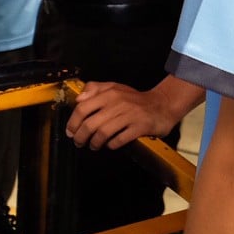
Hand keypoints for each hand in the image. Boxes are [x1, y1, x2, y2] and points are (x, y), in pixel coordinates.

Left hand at [67, 79, 192, 149]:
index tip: (70, 131)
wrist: (162, 104)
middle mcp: (117, 103)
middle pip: (90, 123)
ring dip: (94, 143)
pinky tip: (109, 145)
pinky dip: (111, 145)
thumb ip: (94, 89)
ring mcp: (129, 115)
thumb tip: (79, 98)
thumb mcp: (114, 88)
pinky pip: (120, 139)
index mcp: (108, 93)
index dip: (73, 122)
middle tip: (78, 142)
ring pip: (103, 133)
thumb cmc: (135, 99)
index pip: (82, 108)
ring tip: (93, 146)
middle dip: (81, 136)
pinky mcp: (140, 127)